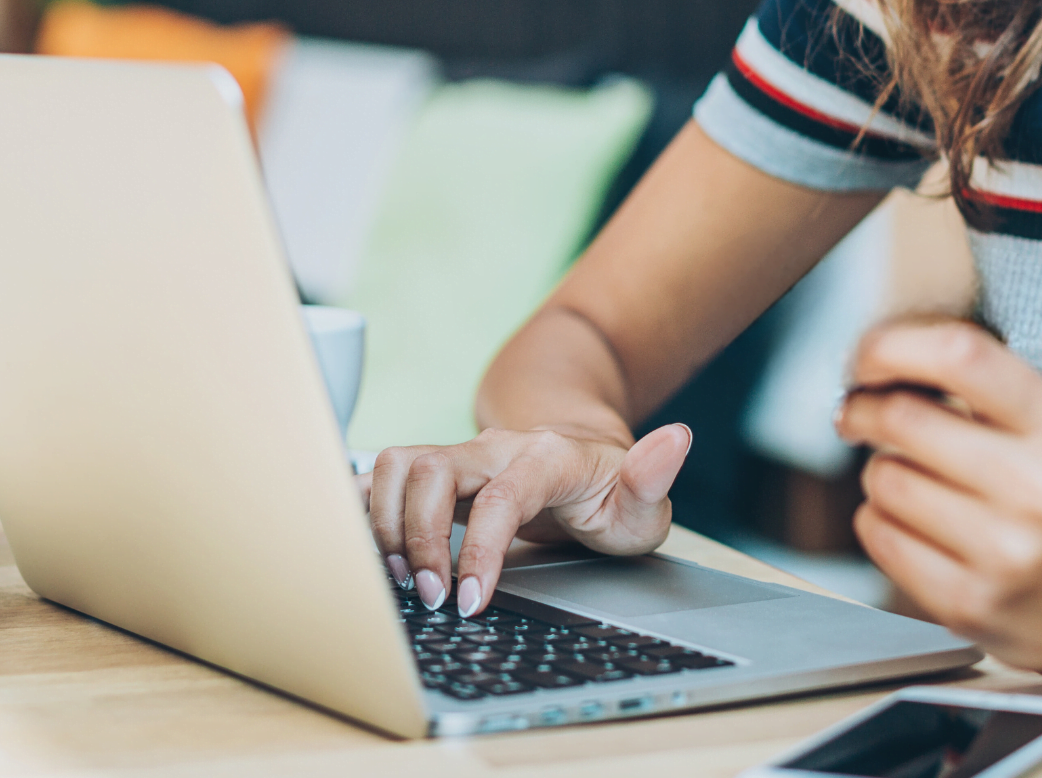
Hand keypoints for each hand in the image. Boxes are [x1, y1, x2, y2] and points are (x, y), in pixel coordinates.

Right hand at [362, 423, 692, 617]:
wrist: (582, 459)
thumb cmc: (610, 492)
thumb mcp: (643, 500)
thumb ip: (654, 477)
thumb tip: (677, 438)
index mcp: (546, 458)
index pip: (500, 498)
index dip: (478, 551)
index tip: (472, 604)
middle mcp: (494, 448)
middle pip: (431, 469)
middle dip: (418, 538)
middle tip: (431, 598)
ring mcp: (460, 455)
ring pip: (398, 463)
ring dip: (386, 523)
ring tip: (401, 579)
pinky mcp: (433, 470)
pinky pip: (382, 473)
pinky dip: (364, 507)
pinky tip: (367, 550)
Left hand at [833, 318, 1041, 687]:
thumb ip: (977, 382)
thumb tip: (874, 356)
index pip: (961, 357)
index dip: (892, 346)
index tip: (865, 359)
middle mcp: (1037, 488)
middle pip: (903, 418)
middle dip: (863, 409)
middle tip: (856, 413)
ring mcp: (1004, 552)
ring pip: (883, 479)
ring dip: (879, 471)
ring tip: (910, 479)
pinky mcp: (969, 603)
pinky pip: (878, 535)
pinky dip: (878, 520)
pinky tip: (909, 523)